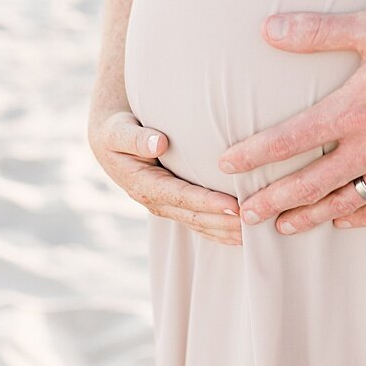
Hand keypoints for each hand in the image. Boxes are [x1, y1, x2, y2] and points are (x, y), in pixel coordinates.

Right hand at [88, 109, 241, 244]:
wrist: (110, 141)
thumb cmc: (117, 131)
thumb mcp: (118, 132)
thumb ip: (136, 138)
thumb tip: (159, 144)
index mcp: (144, 185)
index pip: (181, 197)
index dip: (208, 203)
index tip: (234, 205)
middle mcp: (155, 202)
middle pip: (194, 217)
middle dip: (224, 222)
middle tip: (254, 221)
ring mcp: (165, 207)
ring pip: (199, 225)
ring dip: (225, 231)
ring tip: (255, 233)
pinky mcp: (174, 205)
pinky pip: (199, 222)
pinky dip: (219, 230)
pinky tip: (241, 234)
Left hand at [217, 8, 365, 235]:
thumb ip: (319, 31)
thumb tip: (268, 29)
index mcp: (353, 112)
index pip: (288, 140)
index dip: (253, 155)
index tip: (226, 166)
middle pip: (309, 183)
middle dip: (272, 200)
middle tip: (243, 216)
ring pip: (344, 201)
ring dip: (310, 215)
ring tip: (283, 227)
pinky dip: (361, 218)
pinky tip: (346, 222)